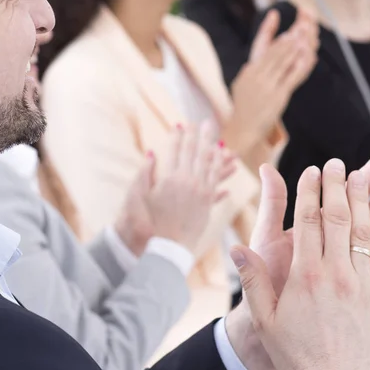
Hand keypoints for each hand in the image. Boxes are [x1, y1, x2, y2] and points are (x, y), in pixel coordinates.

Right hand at [115, 121, 235, 255]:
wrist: (163, 245)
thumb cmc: (146, 221)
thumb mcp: (138, 195)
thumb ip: (145, 173)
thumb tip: (151, 153)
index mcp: (171, 178)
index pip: (176, 150)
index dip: (179, 136)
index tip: (181, 124)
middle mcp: (188, 183)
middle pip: (196, 154)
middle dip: (200, 137)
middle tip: (204, 123)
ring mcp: (199, 194)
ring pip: (211, 168)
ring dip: (217, 153)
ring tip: (223, 143)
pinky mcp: (205, 206)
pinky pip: (216, 187)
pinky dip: (222, 177)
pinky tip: (230, 170)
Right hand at [225, 9, 317, 154]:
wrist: (241, 129)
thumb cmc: (244, 107)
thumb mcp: (242, 84)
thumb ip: (252, 69)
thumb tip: (261, 57)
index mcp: (248, 70)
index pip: (259, 45)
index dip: (267, 29)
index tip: (275, 14)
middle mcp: (256, 75)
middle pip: (275, 50)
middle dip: (289, 35)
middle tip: (300, 22)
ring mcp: (267, 85)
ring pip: (284, 60)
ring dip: (296, 45)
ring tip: (304, 31)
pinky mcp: (278, 96)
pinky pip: (292, 76)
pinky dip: (300, 64)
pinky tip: (307, 54)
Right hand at [231, 159, 369, 369]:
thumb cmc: (295, 354)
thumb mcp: (265, 318)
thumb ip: (252, 279)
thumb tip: (236, 247)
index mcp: (305, 276)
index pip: (308, 222)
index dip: (310, 192)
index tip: (312, 171)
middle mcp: (336, 274)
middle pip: (338, 218)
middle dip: (338, 186)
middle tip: (338, 163)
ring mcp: (363, 285)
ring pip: (365, 232)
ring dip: (365, 200)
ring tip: (364, 176)